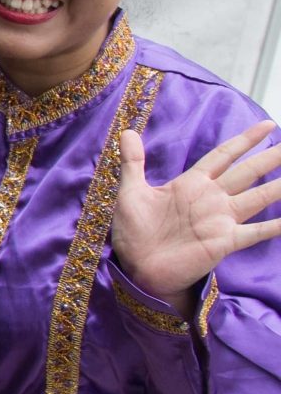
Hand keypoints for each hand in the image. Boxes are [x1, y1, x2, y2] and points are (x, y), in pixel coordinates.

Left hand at [111, 121, 280, 314]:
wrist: (136, 267)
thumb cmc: (133, 232)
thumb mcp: (131, 192)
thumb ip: (133, 162)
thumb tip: (127, 132)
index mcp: (192, 184)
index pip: (224, 155)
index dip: (245, 140)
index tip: (267, 125)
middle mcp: (212, 198)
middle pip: (248, 172)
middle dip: (270, 157)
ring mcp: (221, 220)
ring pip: (258, 197)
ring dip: (279, 186)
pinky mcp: (224, 242)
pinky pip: (256, 232)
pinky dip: (275, 226)